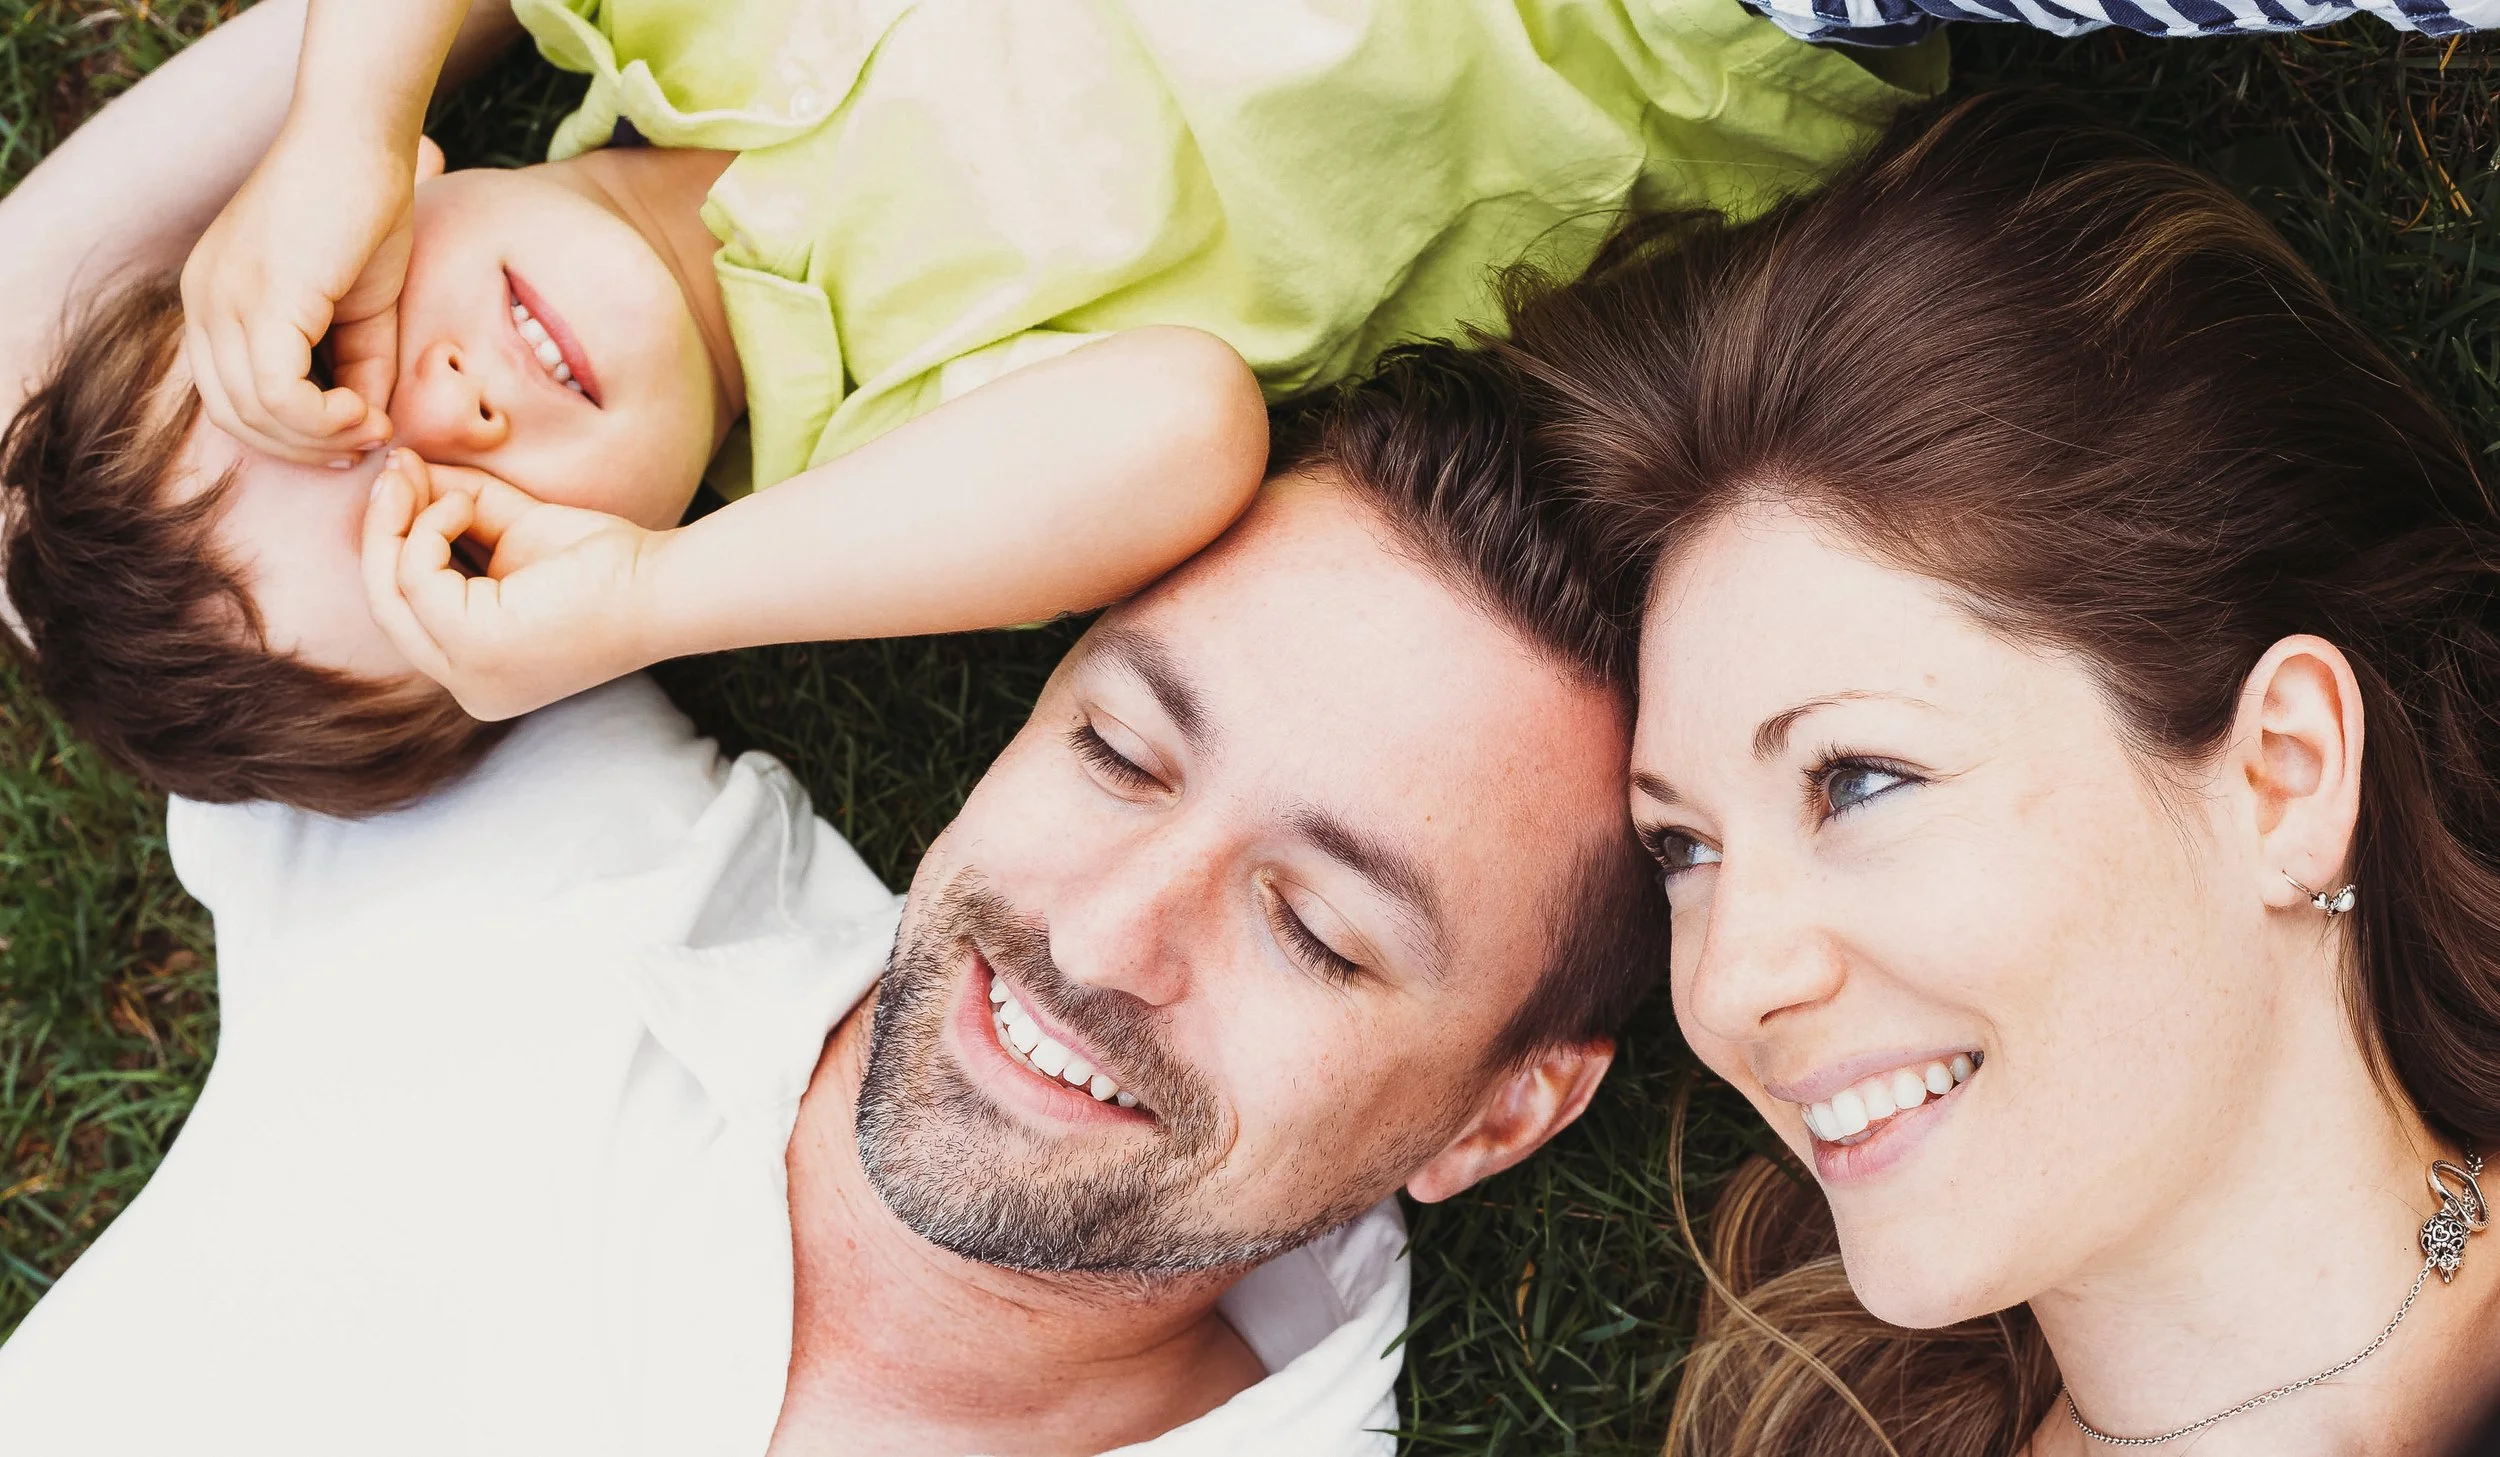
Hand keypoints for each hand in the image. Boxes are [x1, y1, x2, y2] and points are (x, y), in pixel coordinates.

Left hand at [181, 132, 444, 465]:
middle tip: (366, 442)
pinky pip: (278, 394)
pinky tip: (365, 411)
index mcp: (214, 302)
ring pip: (255, 414)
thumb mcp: (363, 309)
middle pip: (234, 418)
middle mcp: (203, 304)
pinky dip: (325, 418)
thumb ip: (359, 369)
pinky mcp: (259, 301)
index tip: (352, 436)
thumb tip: (370, 428)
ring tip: (374, 424)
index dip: (290, 436)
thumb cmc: (366, 208)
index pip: (230, 399)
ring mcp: (222, 302)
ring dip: (322, 438)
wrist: (361, 137)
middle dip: (305, 448)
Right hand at [362, 450, 669, 719]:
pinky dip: (430, 529)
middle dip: (381, 531)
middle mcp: (470, 688)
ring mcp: (470, 677)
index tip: (401, 477)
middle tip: (391, 468)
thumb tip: (401, 468)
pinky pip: (416, 578)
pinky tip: (463, 505)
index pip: (411, 611)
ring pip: (390, 593)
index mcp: (481, 672)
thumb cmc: (607, 563)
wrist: (662, 584)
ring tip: (418, 474)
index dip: (395, 543)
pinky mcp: (475, 648)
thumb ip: (459, 509)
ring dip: (398, 523)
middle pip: (387, 606)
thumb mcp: (515, 531)